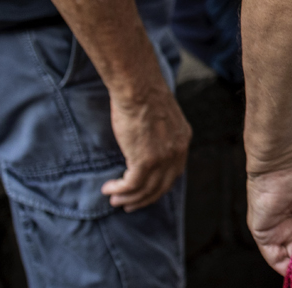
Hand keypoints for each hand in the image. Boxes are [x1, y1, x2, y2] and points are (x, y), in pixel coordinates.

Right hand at [100, 83, 191, 210]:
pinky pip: (132, 185)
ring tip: (114, 199)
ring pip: (146, 189)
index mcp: (182, 139)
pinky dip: (120, 189)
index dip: (159, 185)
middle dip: (144, 198)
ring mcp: (163, 157)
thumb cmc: (144, 95)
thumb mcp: (161, 116)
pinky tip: (108, 188)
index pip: (174, 171)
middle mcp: (177, 151)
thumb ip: (160, 133)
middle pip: (162, 186)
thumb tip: (147, 144)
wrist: (138, 88)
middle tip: (128, 204)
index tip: (145, 191)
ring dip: (128, 198)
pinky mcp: (146, 160)